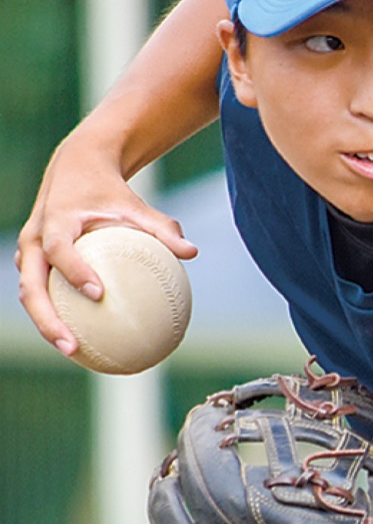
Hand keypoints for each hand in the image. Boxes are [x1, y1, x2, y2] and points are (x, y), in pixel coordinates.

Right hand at [17, 130, 197, 355]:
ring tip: (74, 352)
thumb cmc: (109, 191)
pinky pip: (40, 294)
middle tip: (72, 347)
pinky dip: (55, 316)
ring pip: (30, 294)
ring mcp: (29, 253)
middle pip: (31, 285)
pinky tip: (82, 339)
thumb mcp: (136, 205)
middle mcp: (35, 238)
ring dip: (47, 325)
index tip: (97, 293)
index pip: (59, 248)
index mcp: (57, 219)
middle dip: (47, 319)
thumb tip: (192, 253)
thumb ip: (162, 229)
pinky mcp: (32, 264)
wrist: (75, 171)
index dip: (74, 270)